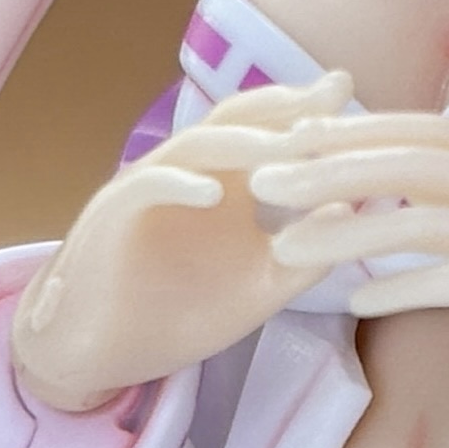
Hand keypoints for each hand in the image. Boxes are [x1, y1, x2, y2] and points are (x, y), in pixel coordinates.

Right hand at [13, 74, 359, 408]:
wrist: (97, 354)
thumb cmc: (172, 316)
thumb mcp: (254, 292)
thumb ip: (301, 257)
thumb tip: (351, 212)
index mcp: (221, 187)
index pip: (265, 133)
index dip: (306, 113)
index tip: (351, 99)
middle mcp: (186, 175)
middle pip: (237, 124)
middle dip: (286, 107)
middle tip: (336, 93)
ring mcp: (147, 190)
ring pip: (196, 146)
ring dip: (245, 142)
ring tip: (292, 141)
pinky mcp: (112, 218)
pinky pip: (144, 187)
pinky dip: (178, 184)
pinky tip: (213, 193)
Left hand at [251, 111, 448, 375]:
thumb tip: (446, 195)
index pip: (414, 128)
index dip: (348, 129)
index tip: (294, 134)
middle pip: (395, 163)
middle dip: (320, 169)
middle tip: (261, 180)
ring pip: (405, 221)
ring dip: (337, 234)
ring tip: (283, 250)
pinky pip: (443, 283)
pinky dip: (394, 290)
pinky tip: (355, 304)